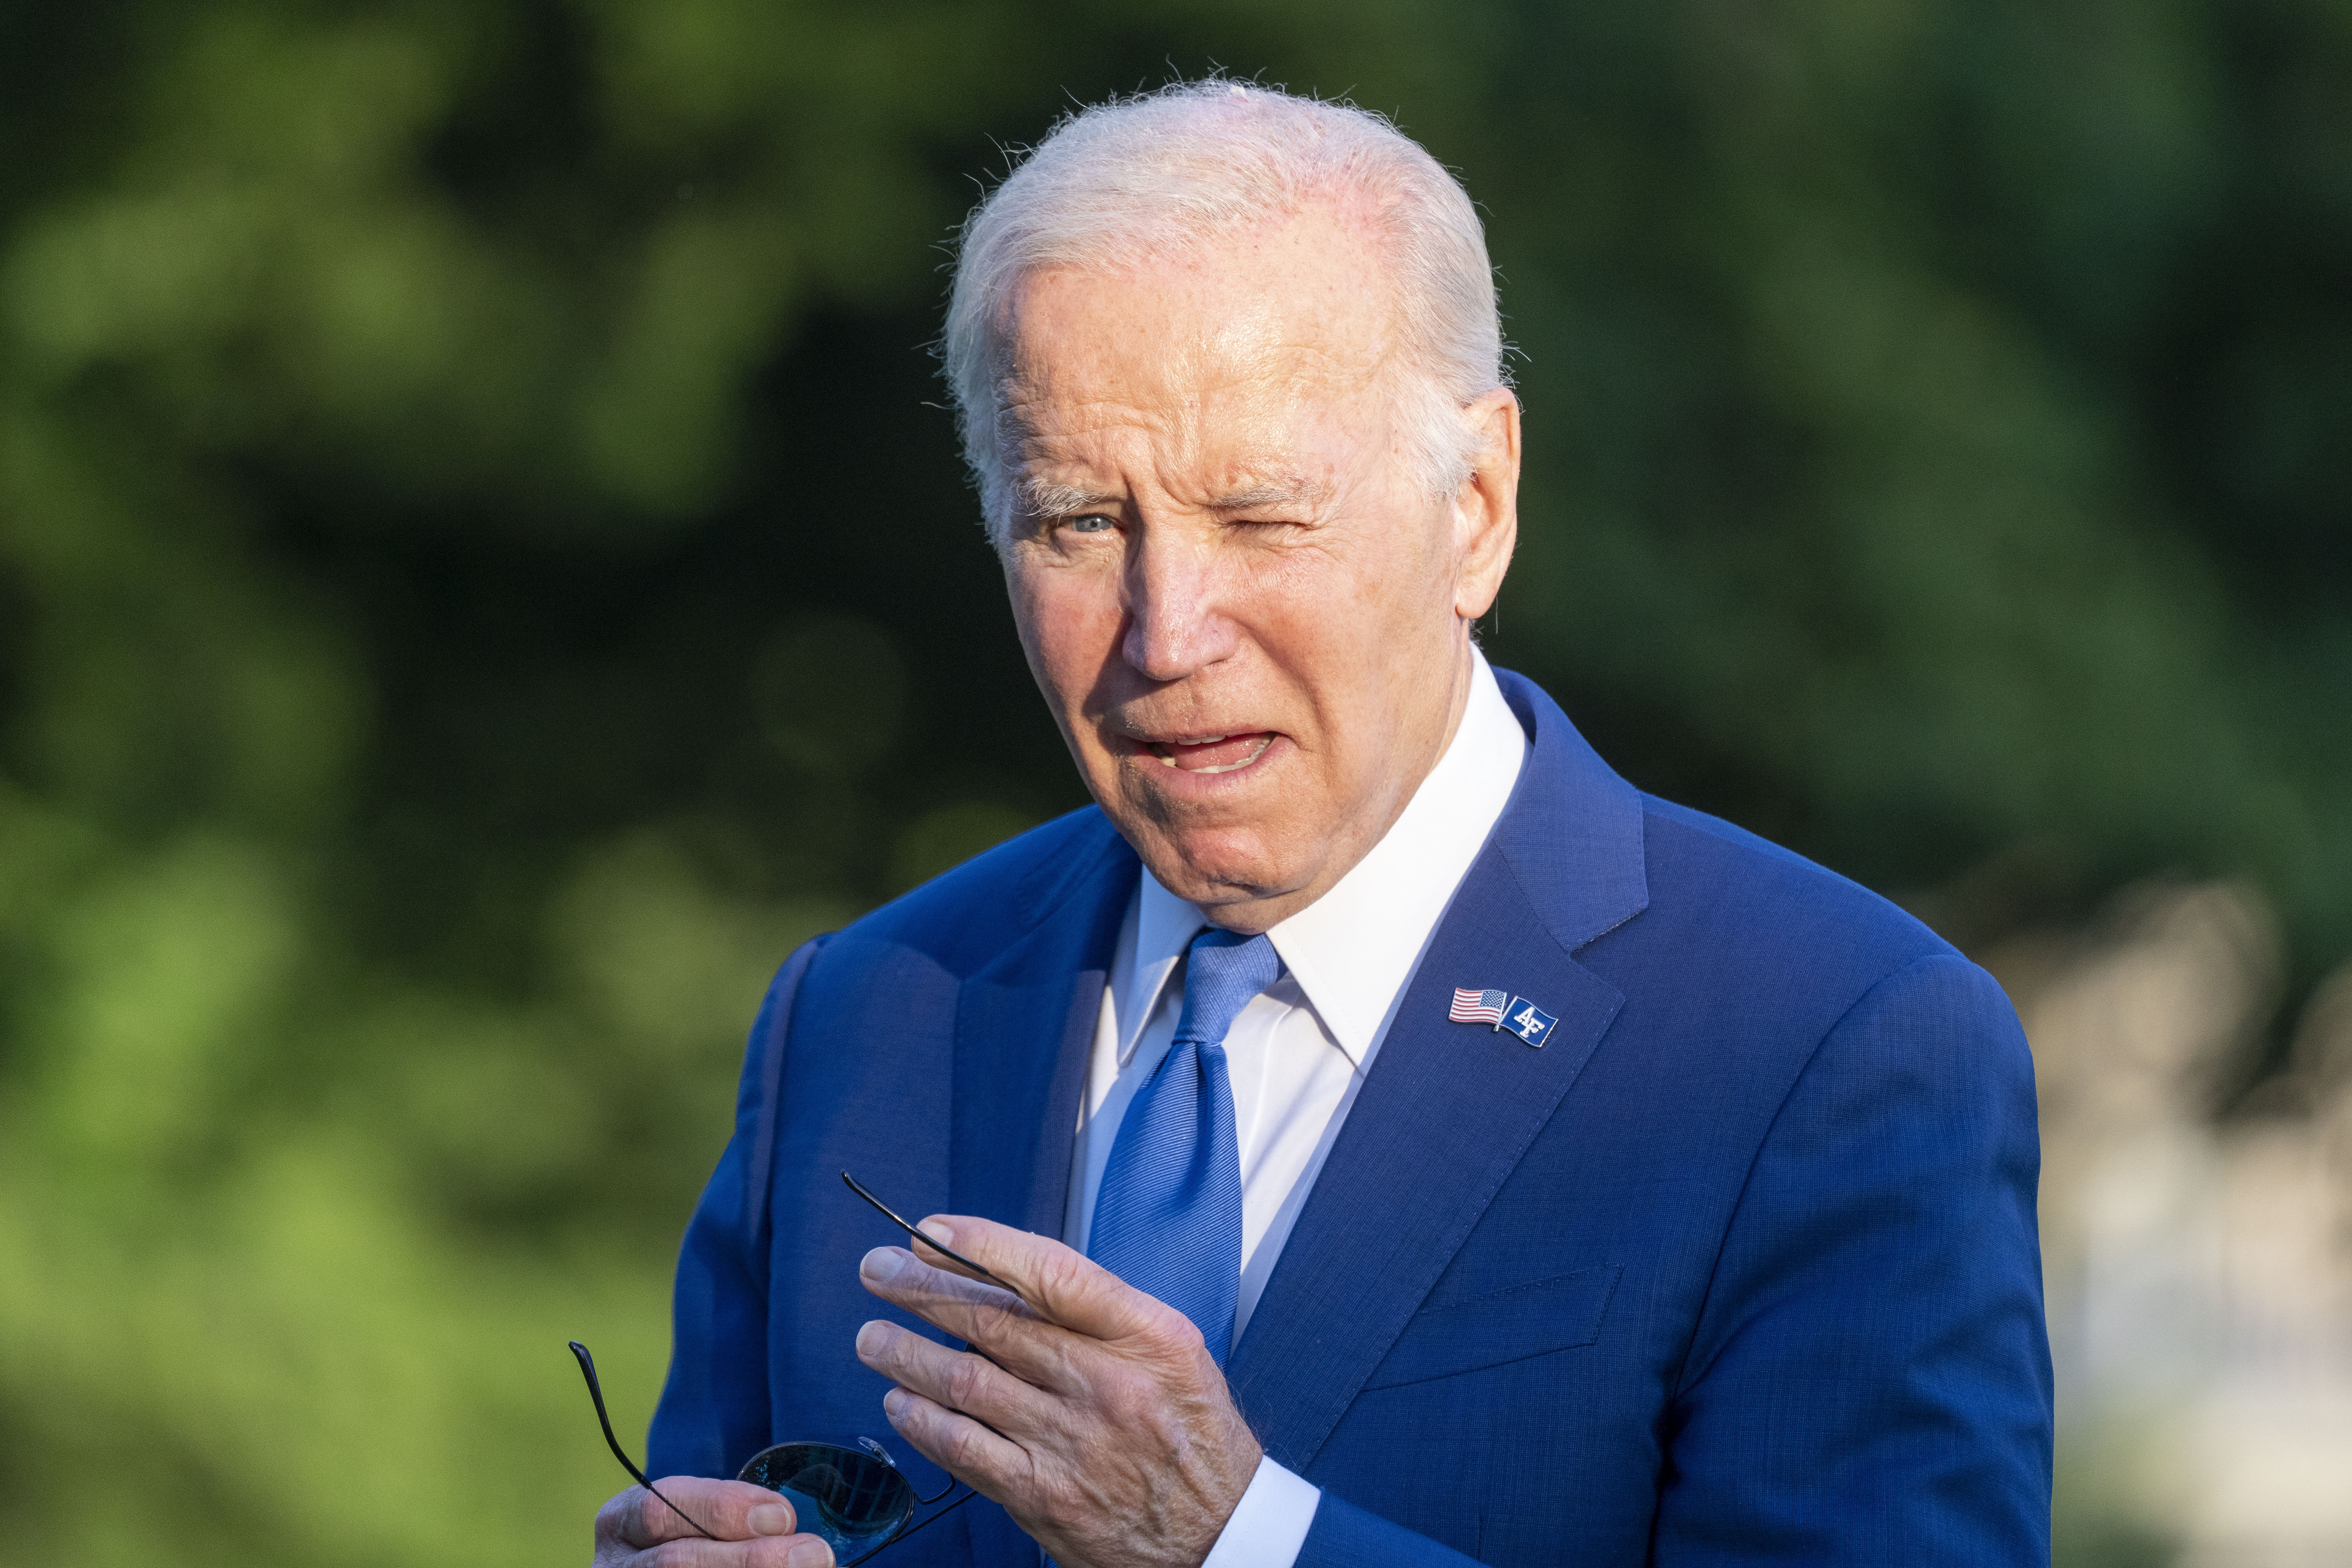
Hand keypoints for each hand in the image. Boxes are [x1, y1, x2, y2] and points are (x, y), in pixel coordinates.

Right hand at [590, 1476, 837, 1566]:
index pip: (659, 1508)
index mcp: (621, 1523)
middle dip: (749, 1559)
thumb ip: (732, 1516)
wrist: (681, 1562)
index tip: (783, 1515)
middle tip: (814, 1554)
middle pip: (674, 1563)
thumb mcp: (699, 1518)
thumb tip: (785, 1523)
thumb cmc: (696, 1540)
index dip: (721, 1509)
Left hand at [854, 1217, 1262, 1567]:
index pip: (1052, 1273)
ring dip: (906, 1355)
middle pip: (994, 1322)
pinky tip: (899, 1402)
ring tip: (873, 1337)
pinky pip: (965, 1449)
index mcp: (1145, 1336)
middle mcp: (1108, 1384)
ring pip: (967, 1383)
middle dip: (922, 1290)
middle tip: (880, 1272)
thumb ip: (1100, 1313)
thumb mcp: (1170, 1350)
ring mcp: (1072, 1442)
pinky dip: (922, 1422)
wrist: (1219, 1532)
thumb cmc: (1191, 1433)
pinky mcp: (1045, 1496)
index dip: (982, 1246)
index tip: (932, 1232)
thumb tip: (1010, 1275)